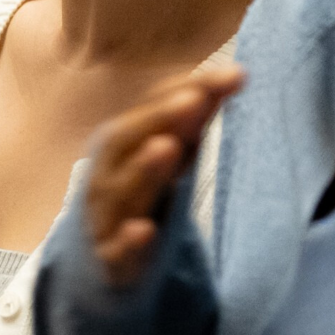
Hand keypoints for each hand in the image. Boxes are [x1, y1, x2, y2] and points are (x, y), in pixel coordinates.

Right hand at [84, 62, 245, 284]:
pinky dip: (128, 240)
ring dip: (144, 169)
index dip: (186, 89)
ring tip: (168, 147)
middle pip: (125, 140)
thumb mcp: (173, 153)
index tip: (232, 76)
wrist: (99, 257)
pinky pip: (115, 250)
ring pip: (121, 190)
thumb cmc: (142, 193)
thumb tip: (236, 74)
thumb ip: (197, 118)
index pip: (151, 106)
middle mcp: (108, 172)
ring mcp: (105, 216)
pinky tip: (145, 231)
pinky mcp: (109, 260)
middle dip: (158, 118)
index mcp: (122, 141)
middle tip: (194, 100)